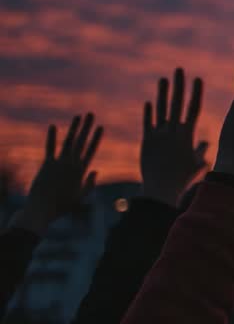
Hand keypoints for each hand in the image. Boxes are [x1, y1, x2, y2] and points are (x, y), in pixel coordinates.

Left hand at [10, 114, 102, 234]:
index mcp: (81, 171)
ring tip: (78, 116)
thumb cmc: (62, 206)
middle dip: (87, 127)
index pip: (91, 150)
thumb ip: (89, 184)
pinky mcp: (46, 165)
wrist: (42, 209)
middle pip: (81, 142)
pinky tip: (52, 126)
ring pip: (69, 141)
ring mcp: (59, 163)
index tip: (101, 127)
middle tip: (91, 114)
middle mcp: (72, 164)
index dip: (96, 137)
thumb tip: (95, 170)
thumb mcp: (80, 197)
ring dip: (74, 128)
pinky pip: (49, 148)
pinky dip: (51, 137)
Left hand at [140, 68, 209, 206]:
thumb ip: (201, 150)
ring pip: (160, 109)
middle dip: (178, 85)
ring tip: (163, 79)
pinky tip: (149, 102)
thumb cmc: (182, 178)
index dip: (195, 93)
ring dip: (162, 93)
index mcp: (187, 135)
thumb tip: (205, 143)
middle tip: (178, 69)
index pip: (193, 108)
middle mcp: (173, 131)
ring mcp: (158, 135)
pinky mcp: (146, 141)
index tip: (197, 78)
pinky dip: (149, 112)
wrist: (160, 189)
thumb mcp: (196, 164)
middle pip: (176, 103)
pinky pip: (148, 122)